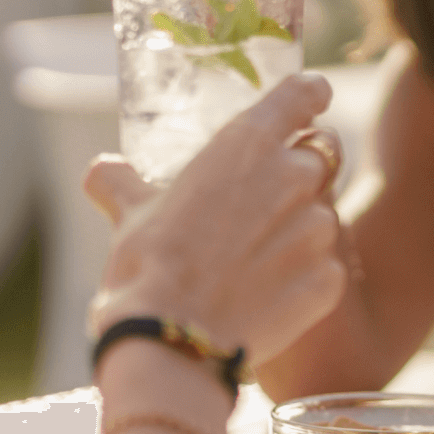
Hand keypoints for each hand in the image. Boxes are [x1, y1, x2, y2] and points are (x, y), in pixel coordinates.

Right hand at [82, 74, 347, 370]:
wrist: (169, 340)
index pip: (303, 93)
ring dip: (299, 230)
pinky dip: (303, 278)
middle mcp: (294, 176)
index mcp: (248, 143)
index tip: (313, 100)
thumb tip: (104, 172)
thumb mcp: (129, 213)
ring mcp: (318, 228)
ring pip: (324, 216)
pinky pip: (326, 269)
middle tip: (266, 200)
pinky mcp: (329, 278)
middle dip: (301, 171)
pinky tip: (265, 295)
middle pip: (323, 153)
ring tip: (253, 260)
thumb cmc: (146, 268)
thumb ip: (122, 182)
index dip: (310, 95)